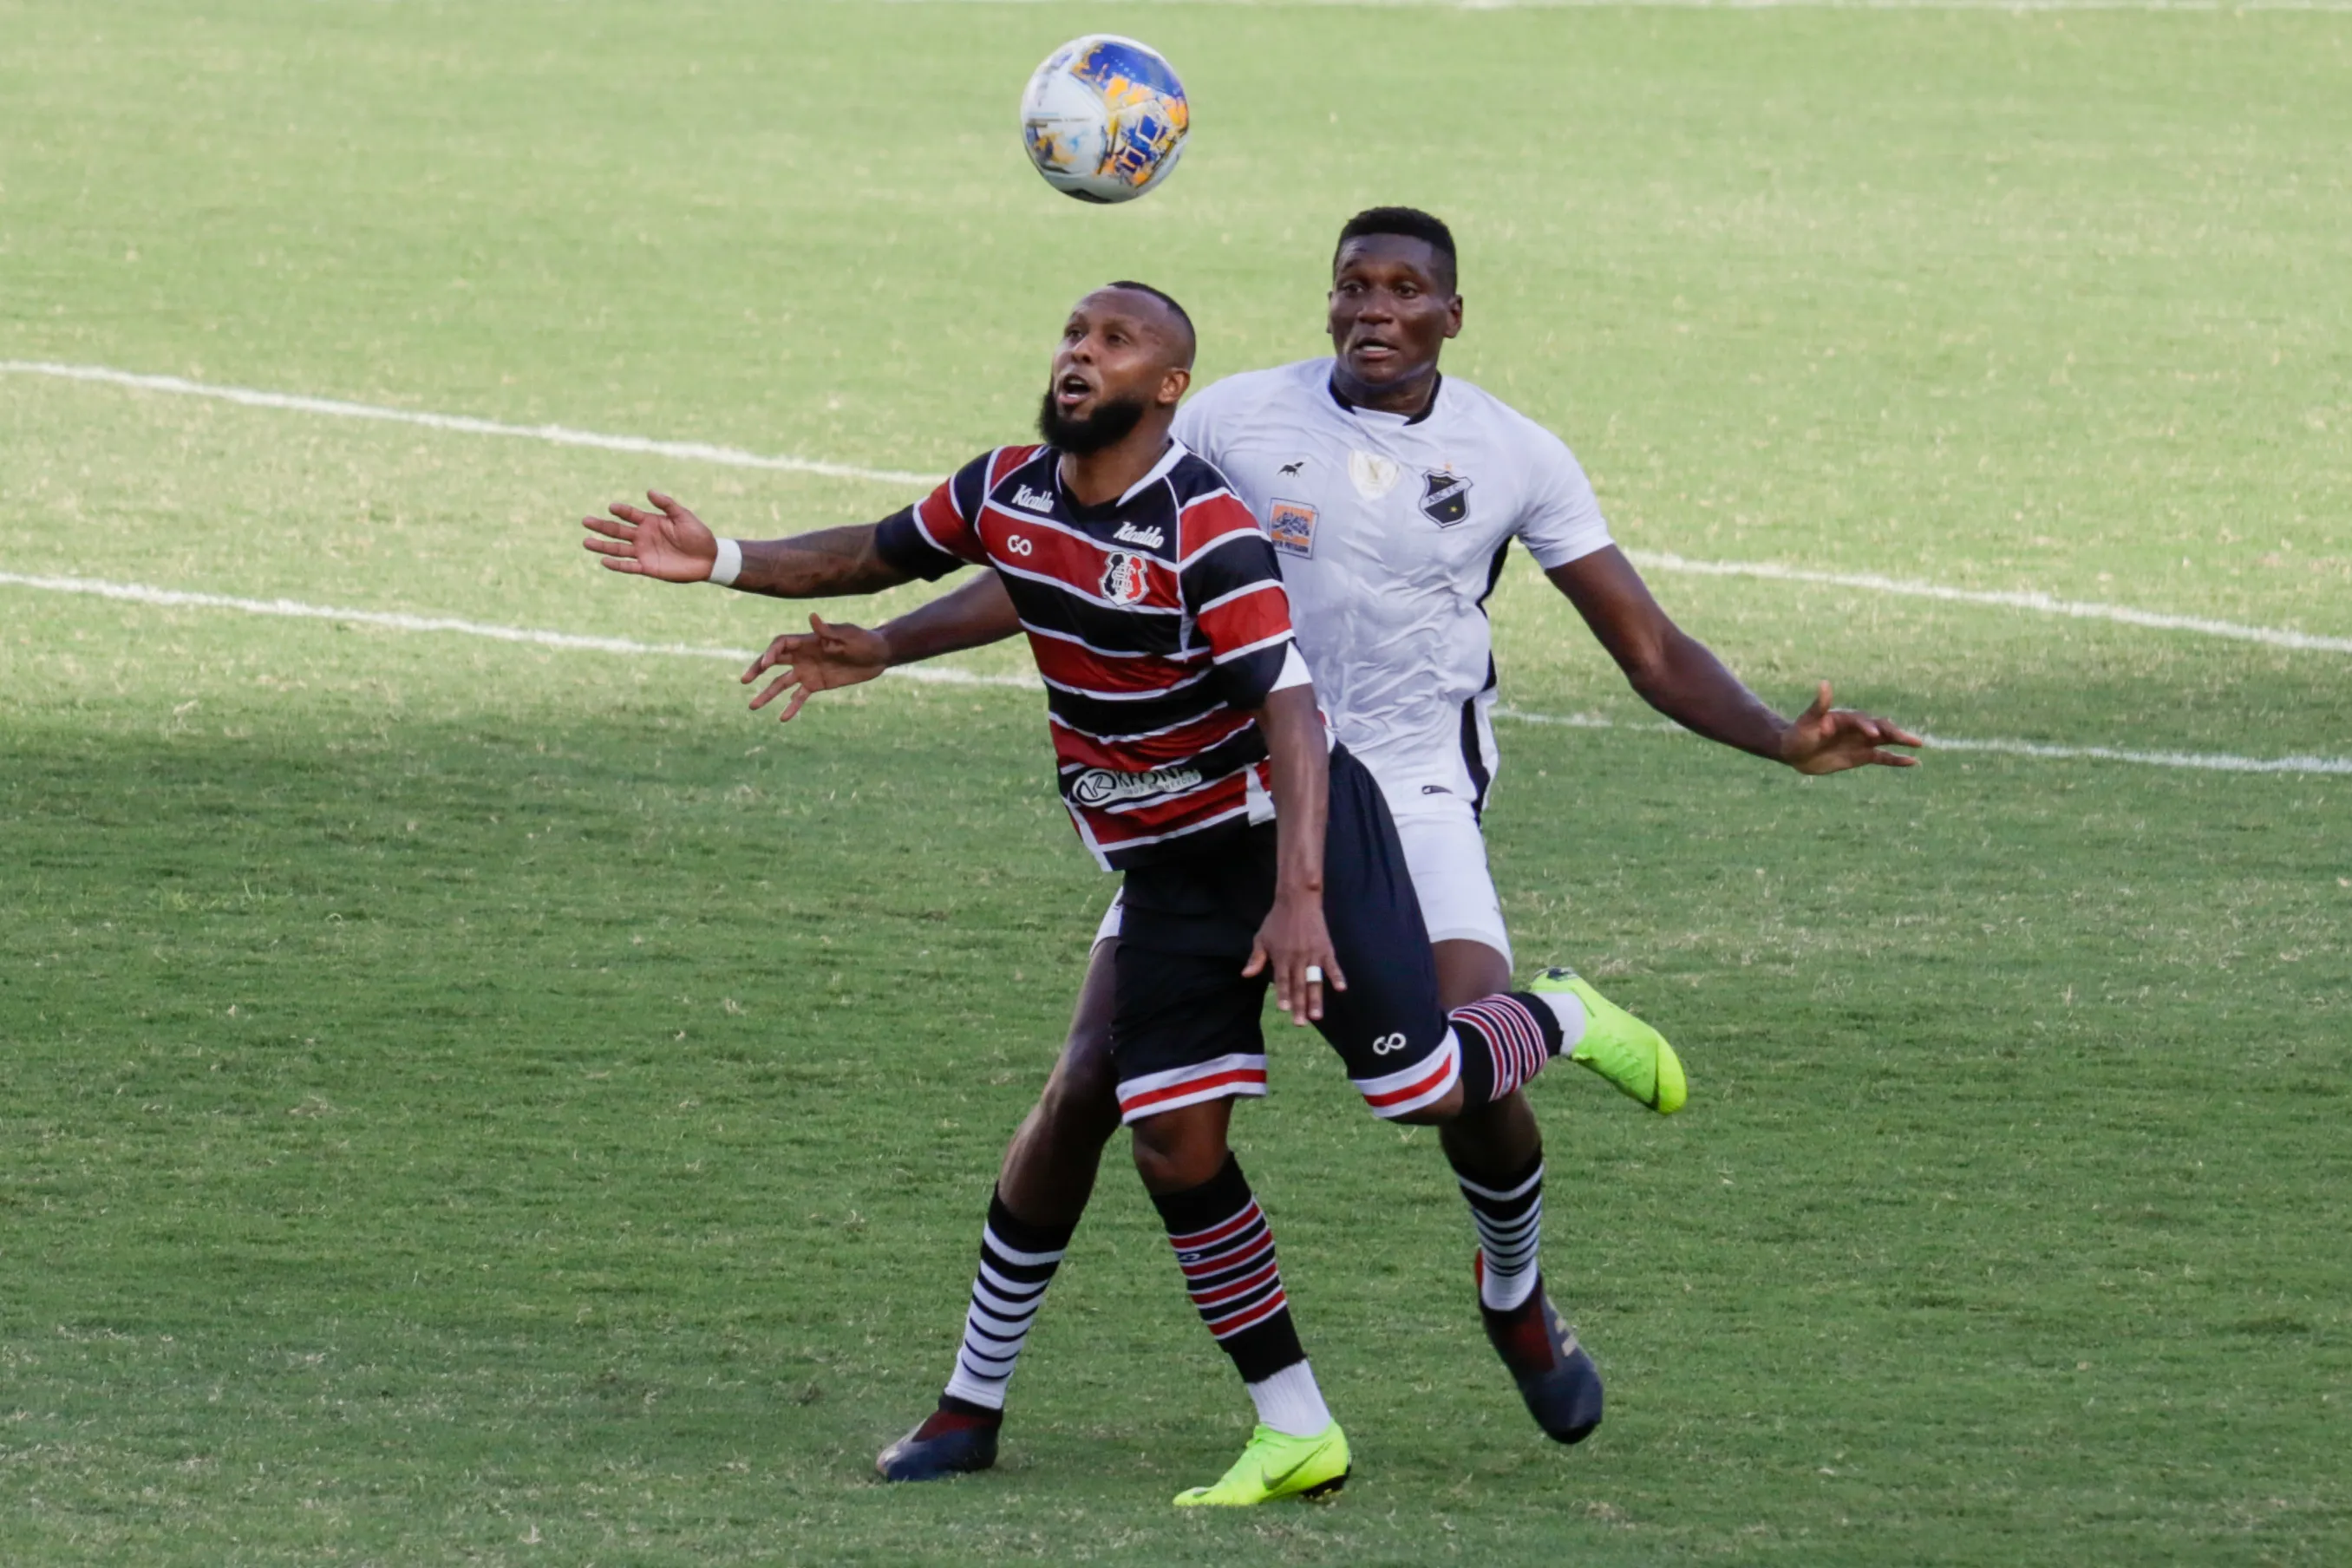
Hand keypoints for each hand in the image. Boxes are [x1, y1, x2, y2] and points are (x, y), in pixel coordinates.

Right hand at [580, 490, 717, 582]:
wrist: (709, 558)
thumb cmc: (698, 535)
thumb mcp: (683, 516)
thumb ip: (666, 504)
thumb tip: (649, 491)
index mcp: (650, 522)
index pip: (630, 514)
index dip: (621, 511)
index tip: (612, 507)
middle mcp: (643, 536)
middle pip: (617, 530)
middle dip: (601, 526)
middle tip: (585, 521)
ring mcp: (644, 552)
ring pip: (618, 548)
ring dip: (602, 545)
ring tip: (586, 541)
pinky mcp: (648, 567)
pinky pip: (629, 566)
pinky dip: (617, 565)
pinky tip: (604, 560)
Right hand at [742, 615, 892, 722]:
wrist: (879, 655)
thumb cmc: (864, 640)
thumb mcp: (848, 635)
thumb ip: (829, 631)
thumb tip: (812, 618)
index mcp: (808, 641)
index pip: (781, 645)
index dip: (771, 653)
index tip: (766, 665)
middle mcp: (803, 656)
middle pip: (774, 662)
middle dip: (758, 670)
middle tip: (744, 680)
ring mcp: (809, 671)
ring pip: (782, 683)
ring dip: (768, 694)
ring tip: (753, 706)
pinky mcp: (817, 684)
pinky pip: (800, 697)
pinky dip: (791, 707)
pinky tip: (782, 718)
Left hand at [1243, 888, 1346, 1026]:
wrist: (1297, 900)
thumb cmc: (1277, 920)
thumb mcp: (1262, 938)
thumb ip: (1256, 958)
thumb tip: (1246, 975)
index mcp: (1281, 956)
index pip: (1282, 980)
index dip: (1283, 994)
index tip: (1285, 1009)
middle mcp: (1297, 957)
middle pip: (1298, 985)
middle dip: (1299, 1006)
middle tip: (1300, 1023)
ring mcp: (1313, 954)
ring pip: (1314, 980)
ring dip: (1315, 999)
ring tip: (1316, 1016)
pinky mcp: (1325, 948)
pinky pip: (1332, 965)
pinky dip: (1337, 976)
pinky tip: (1341, 989)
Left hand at [1778, 681, 1924, 773]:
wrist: (1795, 751)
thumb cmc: (1799, 733)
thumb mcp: (1808, 721)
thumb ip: (1819, 705)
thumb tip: (1824, 684)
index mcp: (1846, 718)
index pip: (1862, 721)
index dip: (1867, 727)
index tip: (1873, 734)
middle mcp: (1858, 728)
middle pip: (1881, 728)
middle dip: (1895, 733)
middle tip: (1911, 740)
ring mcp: (1862, 742)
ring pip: (1886, 740)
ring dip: (1901, 742)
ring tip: (1918, 744)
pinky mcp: (1862, 756)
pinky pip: (1883, 757)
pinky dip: (1897, 759)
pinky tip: (1912, 762)